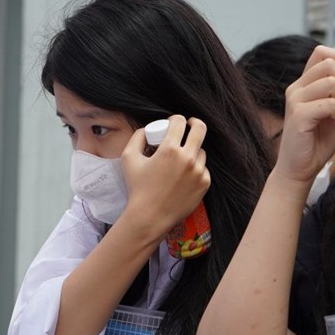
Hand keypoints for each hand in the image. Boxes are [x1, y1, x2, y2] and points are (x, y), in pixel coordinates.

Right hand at [120, 115, 209, 235]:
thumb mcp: (129, 159)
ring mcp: (199, 171)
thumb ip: (137, 137)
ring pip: (201, 151)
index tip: (173, 122)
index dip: (176, 118)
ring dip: (193, 149)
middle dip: (194, 123)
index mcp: (170, 150)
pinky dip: (195, 168)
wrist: (150, 216)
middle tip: (189, 126)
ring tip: (181, 158)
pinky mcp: (205, 183)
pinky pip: (203, 169)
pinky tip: (183, 176)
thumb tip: (147, 129)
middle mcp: (188, 158)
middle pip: (200, 129)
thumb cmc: (138, 187)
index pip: (180, 122)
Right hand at [276, 45, 334, 183]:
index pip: (320, 52)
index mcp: (303, 84)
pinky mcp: (298, 115)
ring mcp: (294, 101)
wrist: (299, 167)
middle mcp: (296, 89)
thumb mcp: (330, 108)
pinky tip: (334, 125)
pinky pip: (330, 104)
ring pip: (331, 82)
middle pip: (329, 64)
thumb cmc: (316, 140)